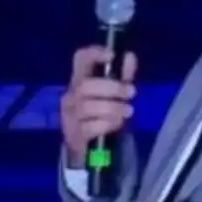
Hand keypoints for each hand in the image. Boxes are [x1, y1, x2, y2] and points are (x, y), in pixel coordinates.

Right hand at [60, 46, 137, 167]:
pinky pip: (91, 126)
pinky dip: (108, 124)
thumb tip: (129, 56)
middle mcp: (70, 95)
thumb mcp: (114, 95)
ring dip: (113, 108)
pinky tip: (116, 124)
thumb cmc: (101, 115)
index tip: (111, 56)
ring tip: (128, 111)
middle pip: (85, 85)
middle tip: (132, 93)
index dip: (93, 53)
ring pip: (88, 106)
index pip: (80, 59)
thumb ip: (122, 76)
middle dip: (112, 88)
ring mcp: (70, 115)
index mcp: (79, 80)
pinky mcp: (74, 133)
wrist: (88, 148)